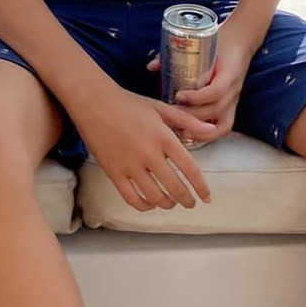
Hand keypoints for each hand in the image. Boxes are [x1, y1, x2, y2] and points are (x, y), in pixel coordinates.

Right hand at [75, 80, 216, 213]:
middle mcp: (148, 153)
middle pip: (175, 187)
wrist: (93, 101)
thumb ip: (188, 121)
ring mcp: (129, 165)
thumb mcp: (161, 108)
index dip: (201, 187)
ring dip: (167, 203)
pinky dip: (144, 205)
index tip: (207, 198)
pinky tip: (149, 203)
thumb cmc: (128, 103)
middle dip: (186, 200)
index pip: (190, 169)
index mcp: (163, 137)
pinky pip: (131, 198)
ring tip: (171, 202)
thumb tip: (212, 130)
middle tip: (190, 203)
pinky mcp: (112, 172)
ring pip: (154, 196)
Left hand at [146, 22, 257, 142]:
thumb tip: (152, 66)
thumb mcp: (202, 42)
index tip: (178, 95)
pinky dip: (209, 134)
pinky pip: (224, 127)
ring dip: (200, 129)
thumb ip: (176, 54)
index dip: (197, 97)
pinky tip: (191, 134)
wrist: (242, 41)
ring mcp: (234, 100)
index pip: (216, 91)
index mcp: (229, 72)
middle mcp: (234, 89)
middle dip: (192, 115)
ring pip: (222, 124)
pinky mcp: (232, 107)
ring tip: (179, 129)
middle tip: (171, 114)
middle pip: (216, 110)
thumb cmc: (221, 42)